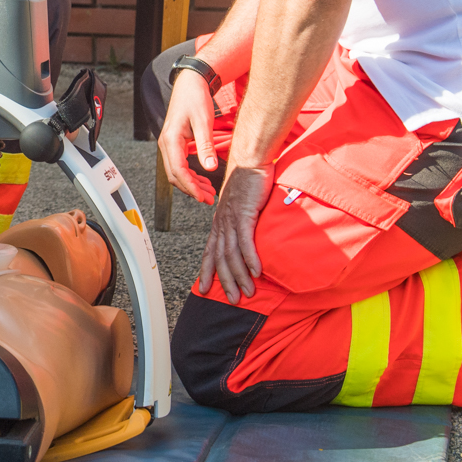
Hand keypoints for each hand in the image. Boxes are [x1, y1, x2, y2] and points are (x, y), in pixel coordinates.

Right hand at [157, 68, 220, 204]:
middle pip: (175, 175)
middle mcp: (166, 144)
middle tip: (208, 198)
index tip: (202, 197)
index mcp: (171, 140)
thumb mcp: (203, 122)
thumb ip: (205, 146)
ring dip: (192, 184)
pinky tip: (203, 179)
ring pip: (177, 172)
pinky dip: (191, 174)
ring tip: (208, 192)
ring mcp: (170, 144)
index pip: (178, 171)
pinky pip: (180, 164)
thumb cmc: (195, 98)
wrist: (191, 83)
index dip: (190, 187)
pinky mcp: (175, 143)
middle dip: (191, 189)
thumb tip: (209, 167)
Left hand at [199, 165, 270, 302]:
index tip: (206, 289)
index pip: (210, 251)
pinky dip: (250, 258)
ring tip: (248, 292)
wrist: (250, 160)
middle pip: (220, 258)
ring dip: (240, 276)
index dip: (207, 272)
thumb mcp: (240, 207)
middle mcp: (222, 222)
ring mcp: (232, 218)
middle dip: (225, 282)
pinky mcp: (245, 213)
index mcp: (220, 222)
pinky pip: (246, 240)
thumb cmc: (247, 182)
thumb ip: (240, 224)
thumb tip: (245, 239)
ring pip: (232, 253)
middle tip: (233, 300)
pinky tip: (256, 272)